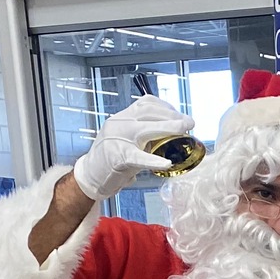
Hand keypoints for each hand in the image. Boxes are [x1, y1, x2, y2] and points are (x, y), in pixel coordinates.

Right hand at [72, 95, 193, 201]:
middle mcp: (119, 123)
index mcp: (123, 117)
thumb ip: (146, 133)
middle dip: (172, 116)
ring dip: (167, 128)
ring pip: (144, 129)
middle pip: (148, 112)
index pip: (146, 103)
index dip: (167, 107)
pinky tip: (166, 163)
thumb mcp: (129, 139)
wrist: (90, 175)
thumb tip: (174, 133)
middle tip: (190, 123)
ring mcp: (117, 139)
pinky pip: (137, 157)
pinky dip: (153, 160)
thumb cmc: (113, 158)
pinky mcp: (116, 158)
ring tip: (184, 131)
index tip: (180, 115)